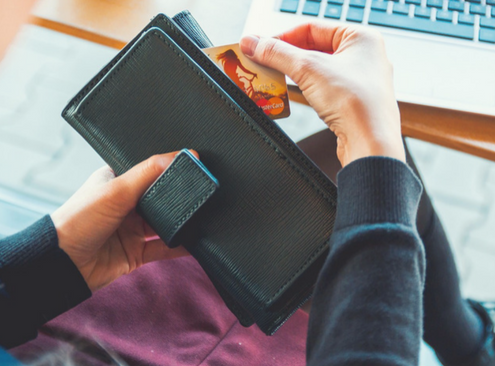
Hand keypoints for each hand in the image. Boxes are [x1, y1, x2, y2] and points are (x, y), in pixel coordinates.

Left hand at [51, 151, 192, 291]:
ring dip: (181, 222)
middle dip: (179, 197)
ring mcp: (132, 229)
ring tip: (203, 216)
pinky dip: (180, 247)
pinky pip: (164, 248)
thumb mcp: (116, 189)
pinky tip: (196, 242)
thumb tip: (180, 156)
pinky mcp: (136, 252)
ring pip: (165, 224)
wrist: (62, 263)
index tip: (194, 165)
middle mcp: (126, 205)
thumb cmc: (78, 220)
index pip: (150, 171)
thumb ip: (148, 173)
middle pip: (161, 198)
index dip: (171, 168)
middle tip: (203, 192)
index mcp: (118, 182)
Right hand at [240, 23, 404, 166]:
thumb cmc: (358, 104)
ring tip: (273, 77)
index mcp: (361, 38)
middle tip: (263, 62)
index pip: (311, 28)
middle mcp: (363, 56)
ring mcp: (359, 80)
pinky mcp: (352, 102)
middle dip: (286, 57)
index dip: (282, 37)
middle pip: (314, 48)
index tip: (260, 46)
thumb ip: (276, 53)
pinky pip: (323, 88)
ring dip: (294, 73)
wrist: (370, 143)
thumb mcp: (308, 69)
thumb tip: (253, 43)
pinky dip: (306, 89)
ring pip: (318, 69)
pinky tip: (294, 94)